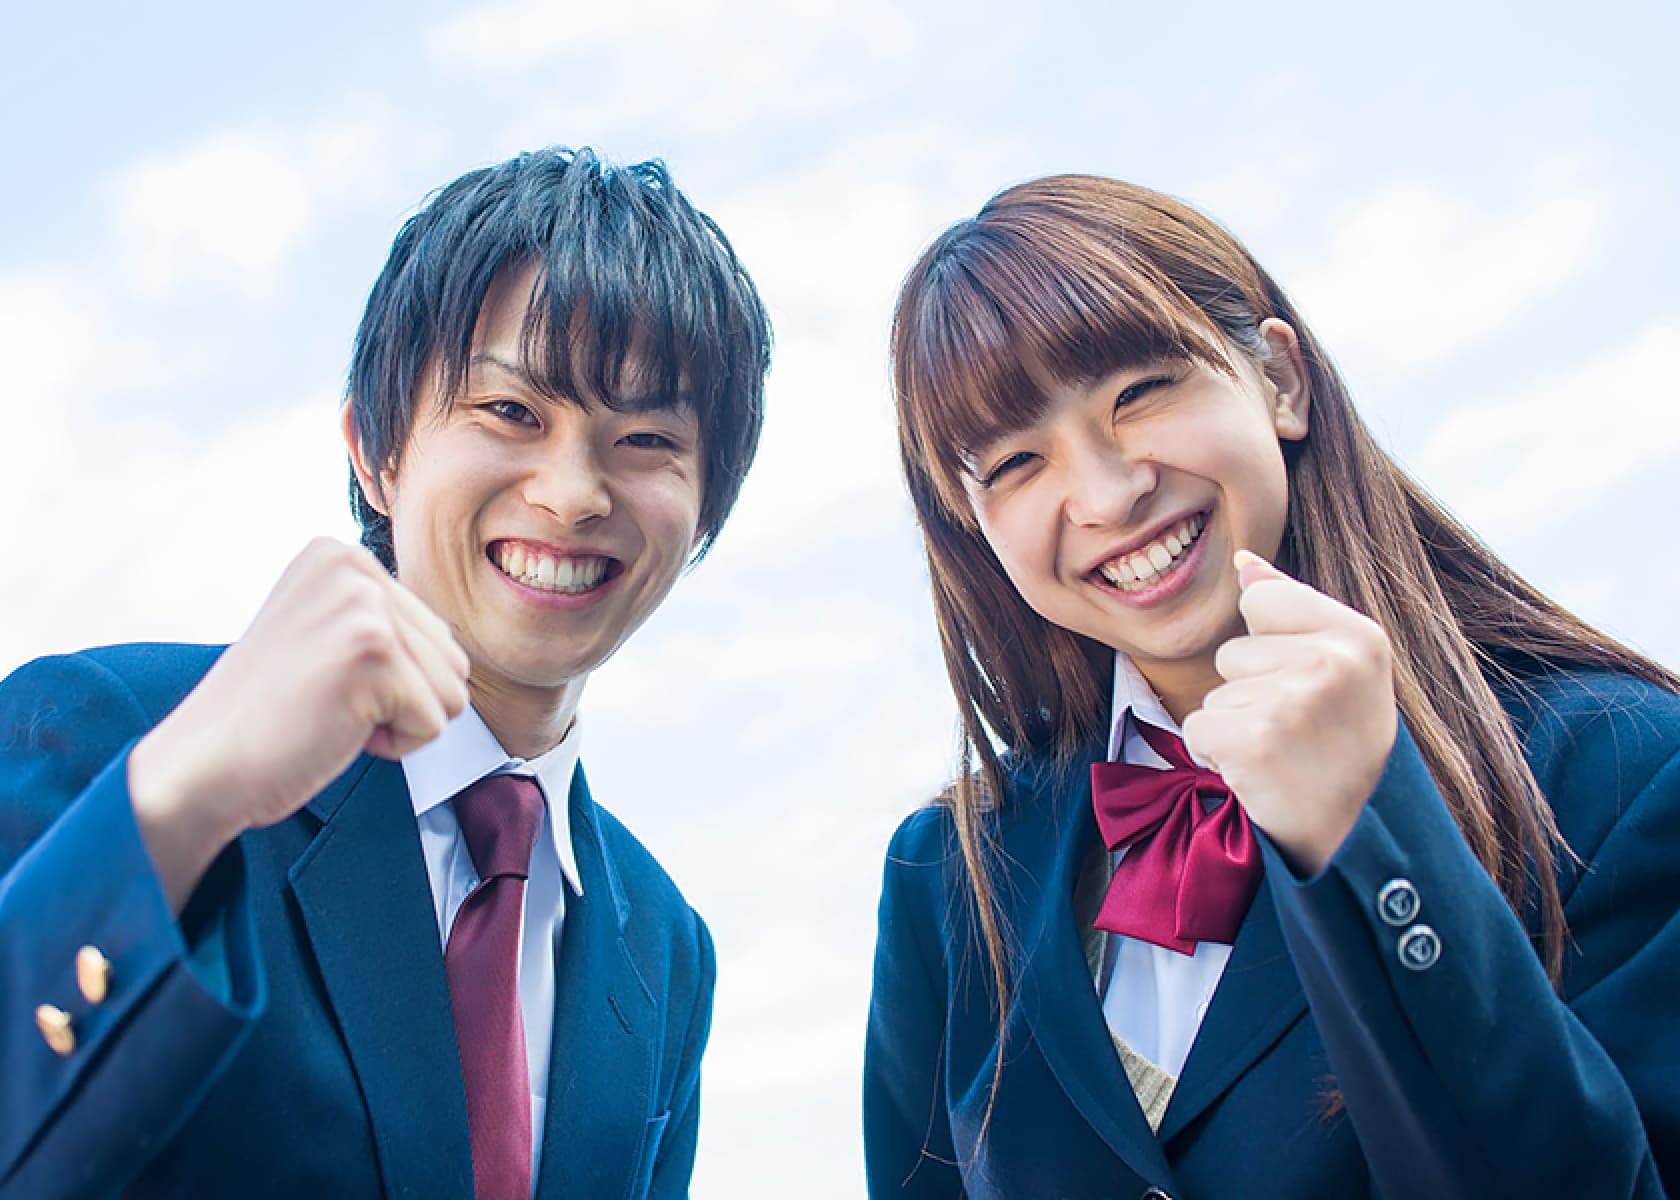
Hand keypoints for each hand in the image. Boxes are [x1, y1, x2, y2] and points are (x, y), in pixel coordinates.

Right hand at [129, 538, 470, 909]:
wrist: (203, 763)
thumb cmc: (270, 714)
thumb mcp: (325, 636)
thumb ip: (383, 623)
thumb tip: (457, 650)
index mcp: (340, 556)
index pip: (434, 634)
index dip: (390, 680)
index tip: (322, 680)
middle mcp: (354, 567)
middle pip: (452, 660)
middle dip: (402, 700)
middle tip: (327, 702)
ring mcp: (364, 606)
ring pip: (452, 692)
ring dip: (400, 722)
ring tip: (332, 712)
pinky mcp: (374, 652)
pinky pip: (435, 723)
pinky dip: (394, 745)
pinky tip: (334, 730)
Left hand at [1180, 551, 1397, 875]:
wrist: (1355, 836)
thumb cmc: (1344, 745)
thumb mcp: (1344, 668)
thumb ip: (1291, 606)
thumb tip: (1245, 561)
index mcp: (1360, 636)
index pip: (1261, 601)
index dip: (1271, 647)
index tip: (1310, 686)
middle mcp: (1330, 664)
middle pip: (1233, 652)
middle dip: (1252, 692)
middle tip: (1298, 733)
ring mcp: (1291, 704)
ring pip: (1215, 693)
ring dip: (1236, 727)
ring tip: (1284, 755)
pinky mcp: (1253, 743)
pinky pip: (1198, 728)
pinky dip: (1218, 756)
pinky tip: (1260, 774)